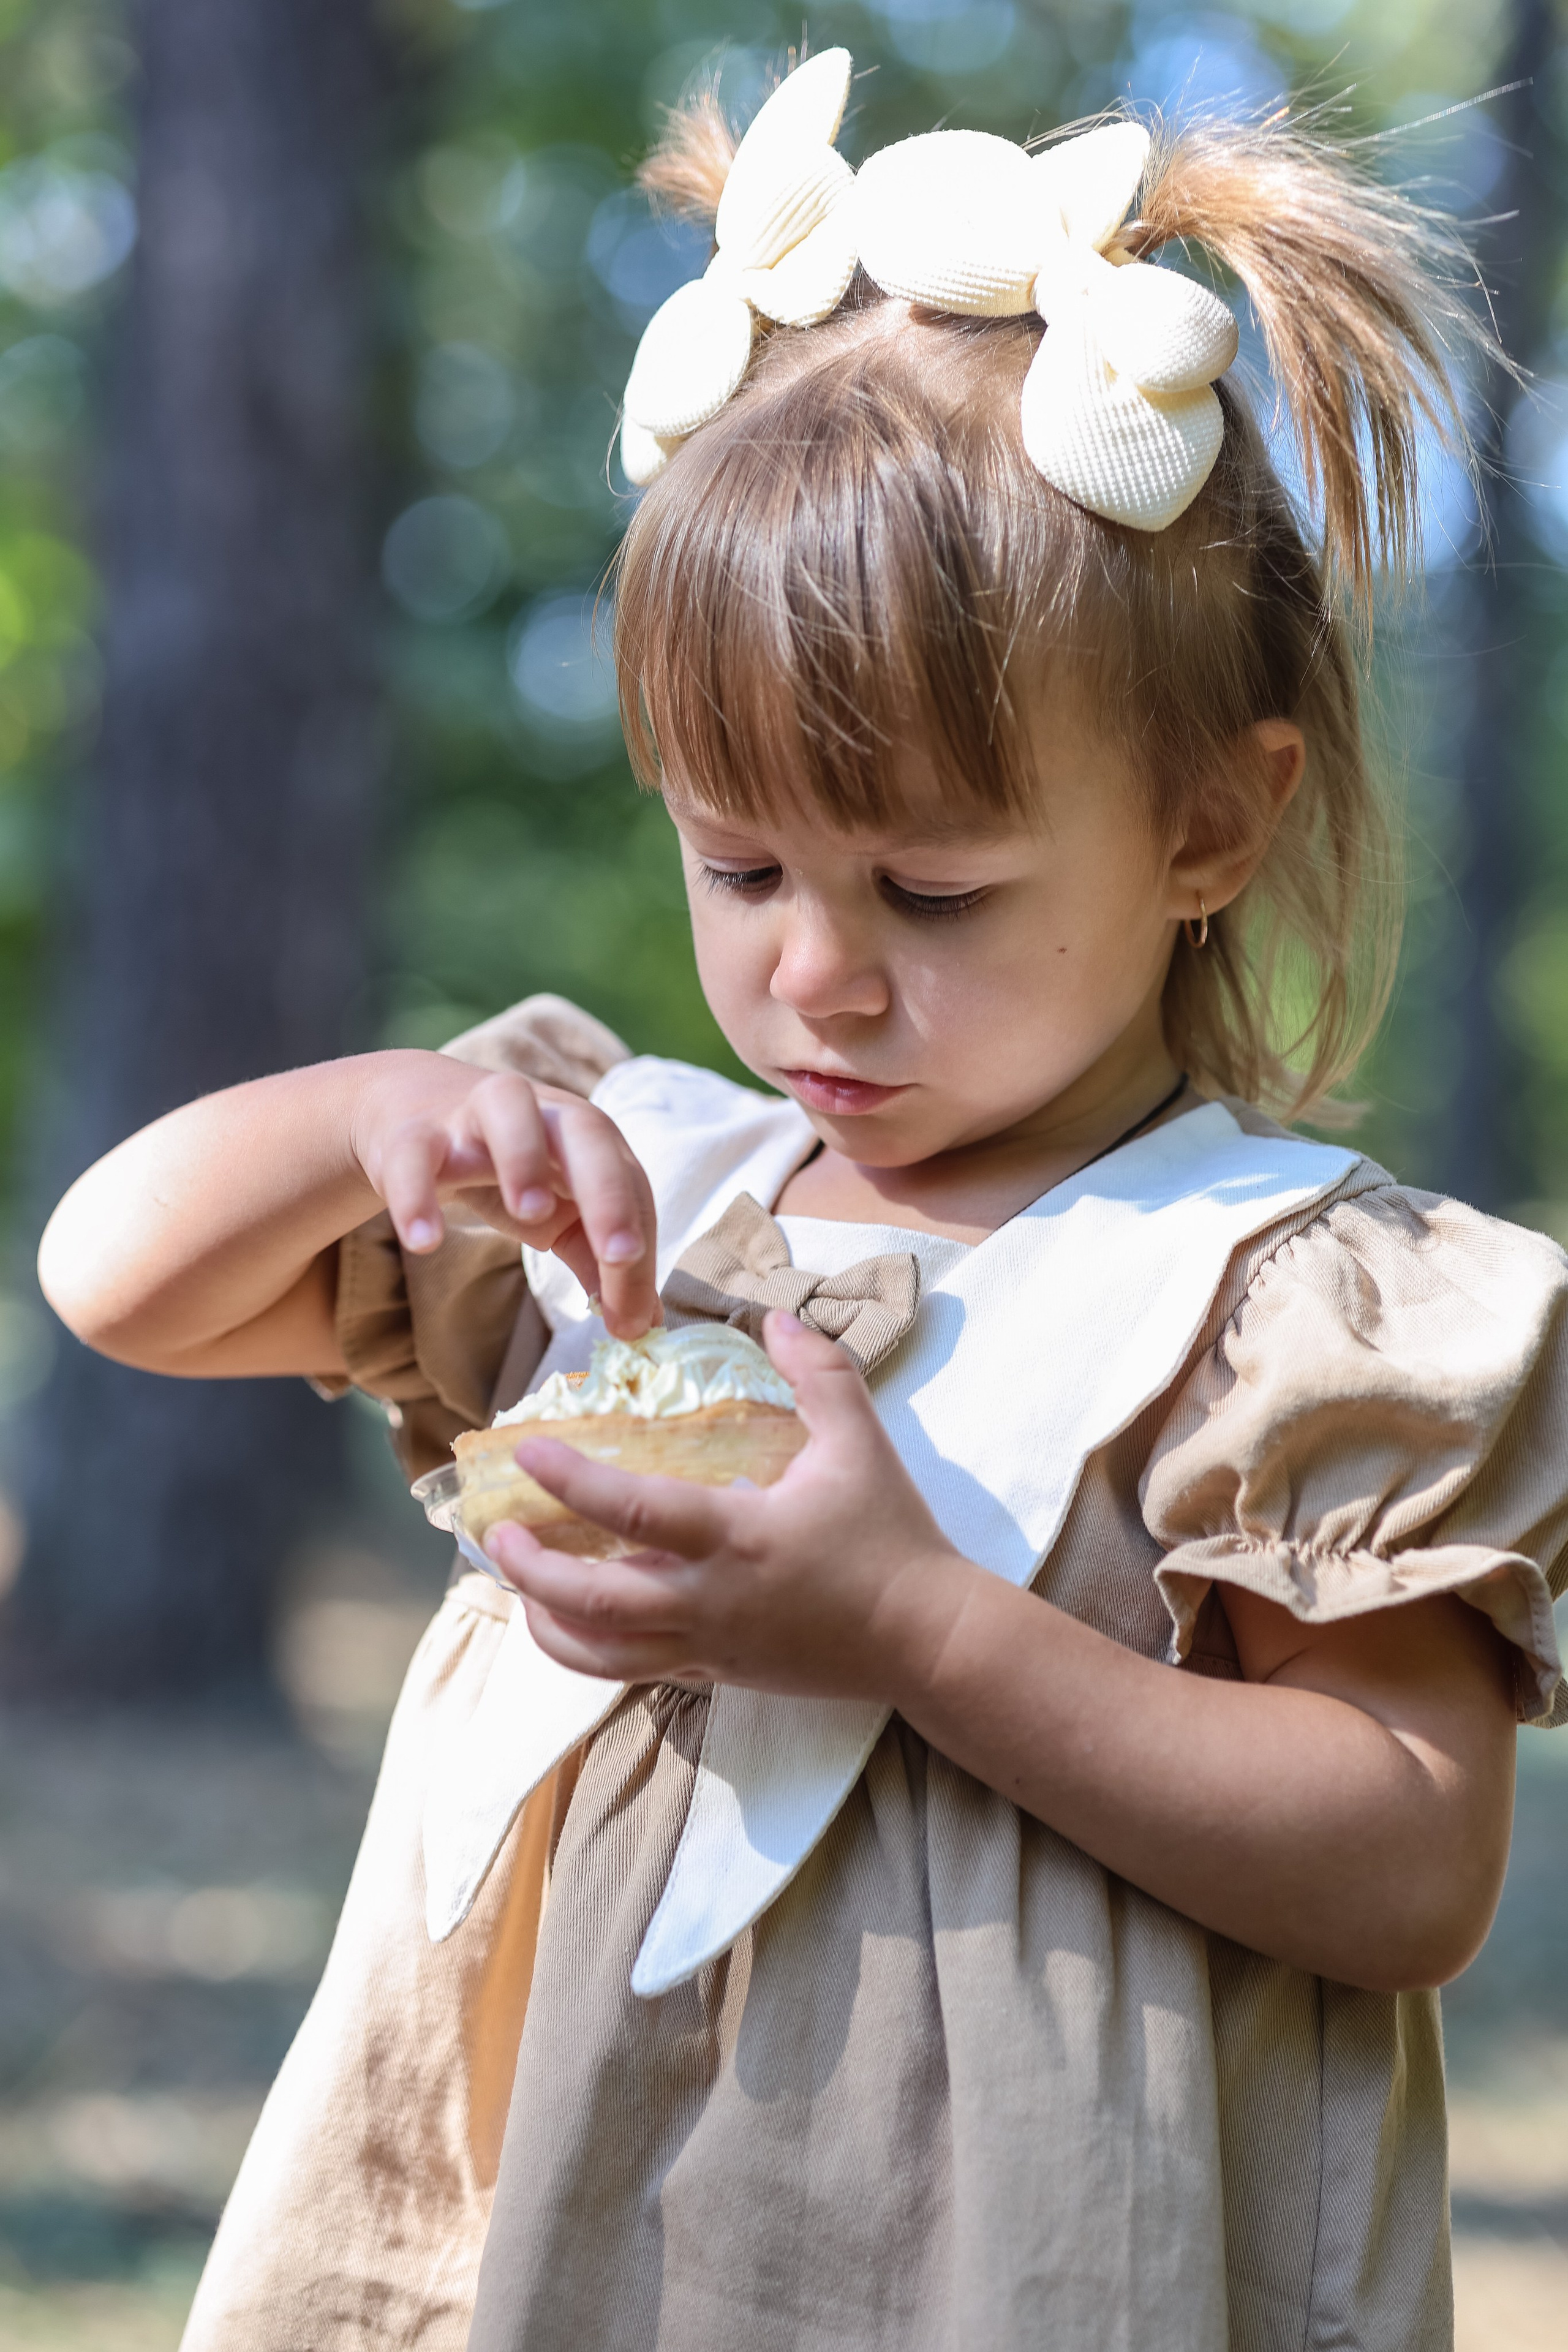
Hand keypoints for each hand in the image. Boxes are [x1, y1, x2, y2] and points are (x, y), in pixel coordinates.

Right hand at [350, 1051, 658, 1336]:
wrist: (413, 1112)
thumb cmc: (506, 1168)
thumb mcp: (558, 1214)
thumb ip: (597, 1262)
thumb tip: (641, 1324)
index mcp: (588, 1138)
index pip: (628, 1183)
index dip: (636, 1244)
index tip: (633, 1318)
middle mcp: (542, 1112)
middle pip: (587, 1130)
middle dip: (608, 1189)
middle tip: (619, 1255)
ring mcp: (475, 1113)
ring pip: (507, 1107)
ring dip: (524, 1158)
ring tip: (530, 1215)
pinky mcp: (414, 1130)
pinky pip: (414, 1153)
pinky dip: (418, 1193)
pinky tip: (423, 1241)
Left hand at [483, 1312, 979, 1695]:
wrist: (925, 1639)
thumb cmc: (892, 1537)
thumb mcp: (861, 1443)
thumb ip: (820, 1373)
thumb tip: (776, 1317)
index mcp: (738, 1537)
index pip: (633, 1511)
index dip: (570, 1481)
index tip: (525, 1453)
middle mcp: (708, 1600)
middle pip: (592, 1601)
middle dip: (531, 1569)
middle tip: (496, 1531)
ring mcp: (707, 1646)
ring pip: (598, 1654)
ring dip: (543, 1620)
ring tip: (513, 1582)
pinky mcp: (713, 1675)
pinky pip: (629, 1673)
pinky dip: (583, 1650)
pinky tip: (565, 1621)